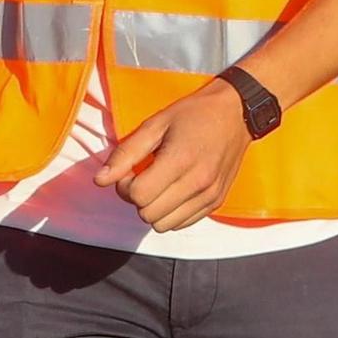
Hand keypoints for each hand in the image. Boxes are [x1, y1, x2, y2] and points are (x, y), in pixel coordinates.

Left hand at [94, 78, 250, 232]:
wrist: (237, 113)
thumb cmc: (194, 114)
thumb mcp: (156, 124)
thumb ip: (126, 153)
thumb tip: (100, 180)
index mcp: (180, 159)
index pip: (137, 195)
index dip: (125, 184)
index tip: (131, 169)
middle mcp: (197, 183)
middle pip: (147, 214)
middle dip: (138, 197)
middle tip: (145, 175)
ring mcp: (209, 195)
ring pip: (163, 224)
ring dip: (154, 208)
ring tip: (161, 184)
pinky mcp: (216, 202)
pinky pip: (182, 224)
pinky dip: (172, 212)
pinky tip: (176, 190)